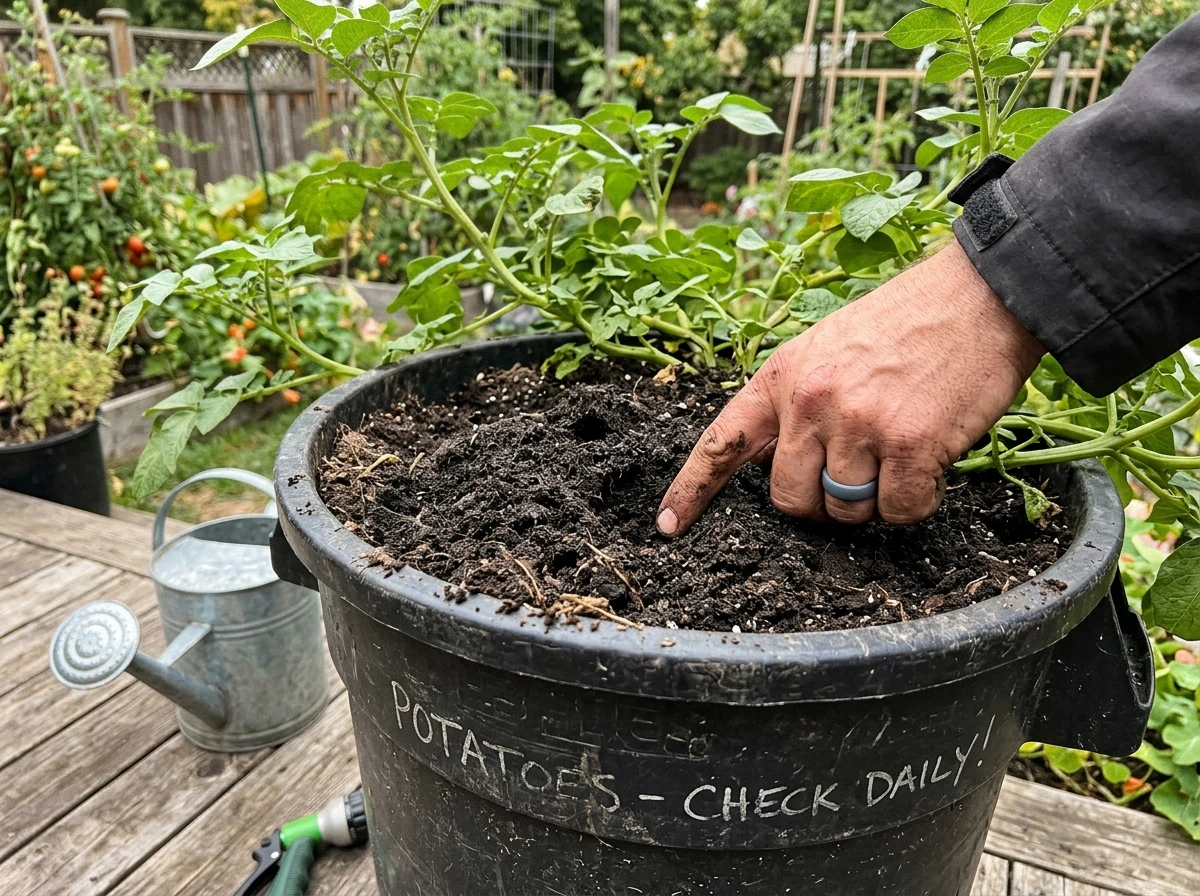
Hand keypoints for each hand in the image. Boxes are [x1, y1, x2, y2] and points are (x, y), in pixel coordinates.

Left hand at [657, 240, 1044, 535]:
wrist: (980, 294)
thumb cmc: (905, 323)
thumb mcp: (825, 347)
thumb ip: (794, 402)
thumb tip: (773, 463)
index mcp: (782, 376)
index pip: (721, 442)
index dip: (691, 488)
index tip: (668, 525)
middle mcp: (811, 401)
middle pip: (788, 498)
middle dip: (818, 501)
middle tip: (855, 473)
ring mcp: (859, 423)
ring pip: (845, 511)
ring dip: (872, 500)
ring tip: (898, 451)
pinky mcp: (910, 444)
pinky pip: (898, 511)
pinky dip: (915, 502)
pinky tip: (928, 464)